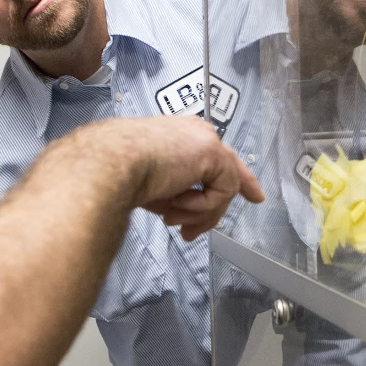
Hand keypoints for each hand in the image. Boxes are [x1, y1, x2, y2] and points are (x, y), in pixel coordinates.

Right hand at [88, 116, 263, 239]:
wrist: (109, 164)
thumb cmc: (119, 173)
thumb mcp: (155, 186)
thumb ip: (178, 193)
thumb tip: (187, 215)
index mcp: (181, 134)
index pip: (218, 157)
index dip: (238, 179)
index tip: (255, 197)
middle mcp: (198, 132)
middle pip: (229, 171)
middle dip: (219, 207)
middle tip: (191, 234)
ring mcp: (209, 140)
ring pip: (223, 189)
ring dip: (196, 213)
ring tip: (169, 219)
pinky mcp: (214, 153)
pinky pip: (221, 193)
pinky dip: (199, 207)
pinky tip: (175, 204)